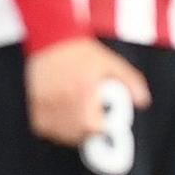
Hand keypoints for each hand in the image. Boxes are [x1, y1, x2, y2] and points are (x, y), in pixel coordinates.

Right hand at [26, 38, 149, 146]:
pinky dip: (52, 121)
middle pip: (80, 135)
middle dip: (86, 124)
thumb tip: (143, 100)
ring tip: (70, 100)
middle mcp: (62, 111)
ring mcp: (44, 115)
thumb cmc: (77, 52)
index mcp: (83, 101)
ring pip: (62, 134)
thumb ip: (130, 82)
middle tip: (85, 104)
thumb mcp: (109, 63)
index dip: (101, 121)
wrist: (46, 39)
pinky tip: (56, 103)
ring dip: (69, 125)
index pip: (97, 129)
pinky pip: (46, 128)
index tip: (100, 113)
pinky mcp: (31, 115)